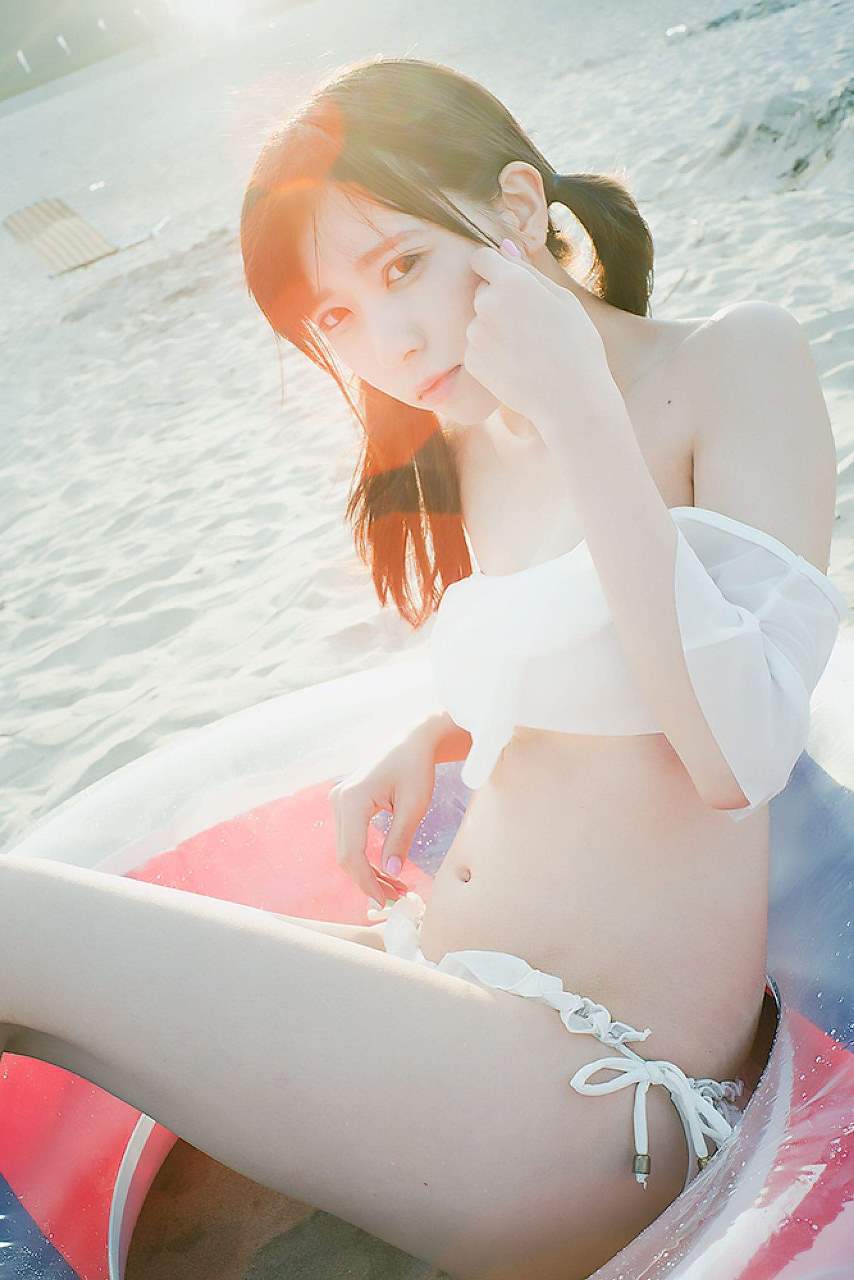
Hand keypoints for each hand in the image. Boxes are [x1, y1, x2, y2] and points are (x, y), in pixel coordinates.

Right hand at [329, 730, 436, 908]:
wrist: (412, 741)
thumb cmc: (416, 767)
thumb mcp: (414, 805)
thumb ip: (400, 839)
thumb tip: (391, 872)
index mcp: (352, 800)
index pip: (352, 853)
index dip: (367, 881)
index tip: (386, 900)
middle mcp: (338, 800)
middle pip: (345, 855)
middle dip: (368, 881)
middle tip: (394, 899)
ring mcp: (339, 801)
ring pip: (347, 849)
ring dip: (367, 872)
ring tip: (395, 888)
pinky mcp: (345, 803)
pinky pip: (351, 838)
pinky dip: (366, 858)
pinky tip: (386, 871)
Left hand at [463, 238, 612, 429]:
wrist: (570, 399)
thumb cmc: (577, 346)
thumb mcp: (563, 300)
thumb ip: (529, 272)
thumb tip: (504, 248)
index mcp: (512, 281)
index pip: (480, 257)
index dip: (492, 267)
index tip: (505, 280)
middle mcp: (487, 303)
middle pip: (481, 291)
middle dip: (497, 301)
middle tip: (529, 325)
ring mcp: (475, 334)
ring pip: (478, 321)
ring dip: (494, 329)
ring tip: (526, 349)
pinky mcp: (471, 360)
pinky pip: (476, 348)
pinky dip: (491, 354)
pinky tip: (516, 365)